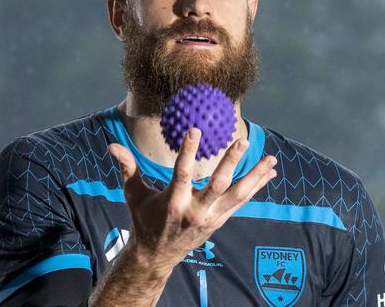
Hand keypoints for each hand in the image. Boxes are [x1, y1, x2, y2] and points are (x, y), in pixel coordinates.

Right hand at [108, 127, 276, 272]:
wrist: (157, 256)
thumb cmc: (144, 220)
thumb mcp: (133, 195)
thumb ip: (127, 168)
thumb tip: (112, 145)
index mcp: (173, 203)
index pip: (182, 172)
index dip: (189, 150)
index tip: (196, 129)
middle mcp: (194, 211)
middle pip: (217, 185)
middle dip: (231, 163)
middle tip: (242, 141)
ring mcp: (210, 218)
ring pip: (237, 195)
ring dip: (255, 176)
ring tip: (271, 159)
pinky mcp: (220, 221)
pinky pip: (241, 202)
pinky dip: (256, 187)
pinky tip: (268, 173)